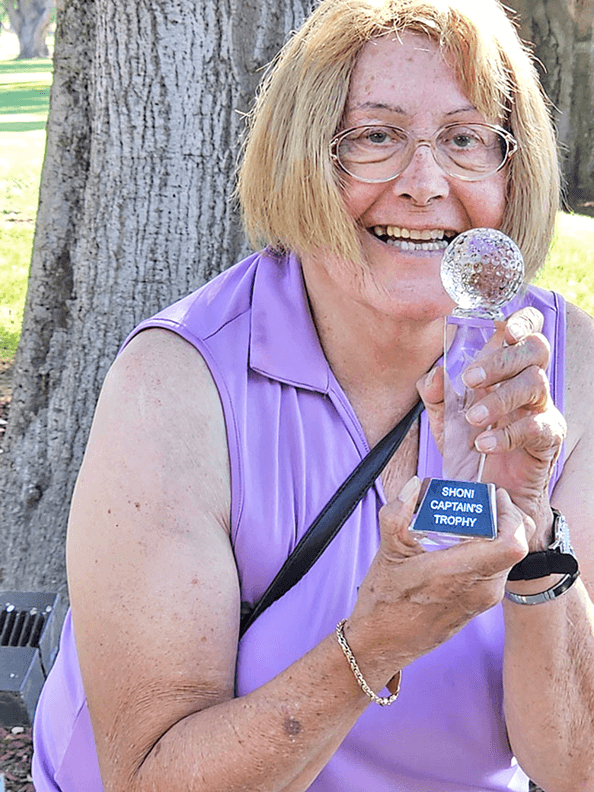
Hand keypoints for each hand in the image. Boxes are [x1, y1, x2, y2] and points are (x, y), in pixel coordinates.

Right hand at [347, 478, 531, 669]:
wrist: (384, 643)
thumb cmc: (384, 601)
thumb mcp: (387, 550)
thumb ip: (398, 512)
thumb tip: (416, 484)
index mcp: (458, 574)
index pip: (512, 544)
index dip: (510, 514)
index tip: (492, 497)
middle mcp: (480, 589)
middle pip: (515, 544)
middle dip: (503, 516)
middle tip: (481, 500)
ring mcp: (484, 599)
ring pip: (508, 556)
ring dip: (497, 532)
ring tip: (470, 517)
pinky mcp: (481, 604)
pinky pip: (499, 568)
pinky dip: (490, 548)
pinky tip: (464, 540)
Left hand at [417, 308, 565, 546]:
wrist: (485, 494)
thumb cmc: (468, 448)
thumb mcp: (442, 419)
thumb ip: (434, 394)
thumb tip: (435, 374)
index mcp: (505, 369)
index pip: (525, 330)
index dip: (521, 320)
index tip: (503, 329)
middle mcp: (527, 381)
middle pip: (535, 348)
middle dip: (500, 360)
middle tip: (471, 381)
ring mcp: (542, 408)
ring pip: (536, 382)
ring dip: (500, 398)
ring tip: (473, 419)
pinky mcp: (548, 437)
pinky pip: (536, 426)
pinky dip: (506, 434)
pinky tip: (483, 443)